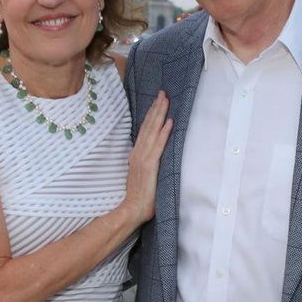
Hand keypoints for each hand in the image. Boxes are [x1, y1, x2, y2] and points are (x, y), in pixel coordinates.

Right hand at [122, 92, 171, 226]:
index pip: (144, 130)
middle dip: (156, 108)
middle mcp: (138, 153)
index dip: (151, 114)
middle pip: (148, 126)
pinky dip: (164, 133)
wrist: (132, 209)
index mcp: (136, 154)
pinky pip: (159, 146)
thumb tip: (148, 156)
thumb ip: (143, 163)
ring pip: (152, 131)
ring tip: (166, 100)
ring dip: (160, 114)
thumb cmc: (138, 197)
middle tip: (163, 92)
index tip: (157, 101)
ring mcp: (143, 158)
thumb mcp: (140, 175)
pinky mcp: (150, 166)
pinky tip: (169, 122)